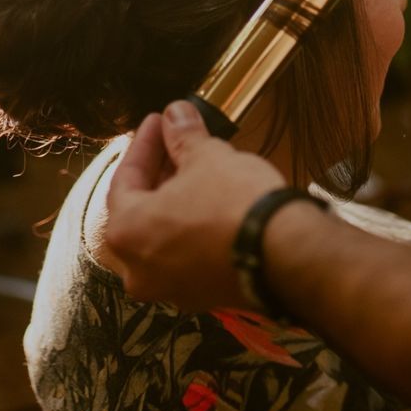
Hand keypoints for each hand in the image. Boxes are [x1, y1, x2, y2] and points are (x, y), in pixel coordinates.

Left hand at [104, 101, 286, 310]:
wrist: (286, 255)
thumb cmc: (236, 209)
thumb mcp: (206, 157)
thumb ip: (183, 136)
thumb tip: (176, 115)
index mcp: (126, 232)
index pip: (125, 177)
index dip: (145, 144)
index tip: (158, 123)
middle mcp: (140, 269)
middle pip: (142, 209)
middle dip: (160, 172)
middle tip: (175, 142)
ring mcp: (171, 288)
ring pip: (165, 235)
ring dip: (178, 201)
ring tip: (198, 169)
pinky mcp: (203, 295)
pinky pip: (189, 255)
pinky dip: (194, 229)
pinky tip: (213, 205)